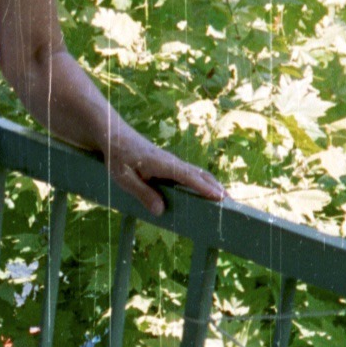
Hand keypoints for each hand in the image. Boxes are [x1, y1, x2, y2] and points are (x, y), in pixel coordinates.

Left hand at [105, 129, 226, 218]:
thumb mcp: (124, 178)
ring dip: (212, 186)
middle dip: (217, 189)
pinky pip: (190, 174)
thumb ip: (142, 194)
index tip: (220, 198)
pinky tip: (205, 193)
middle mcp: (172, 162)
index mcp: (162, 164)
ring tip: (225, 201)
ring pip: (197, 174)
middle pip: (200, 175)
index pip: (188, 177)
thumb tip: (161, 211)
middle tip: (231, 205)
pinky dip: (202, 183)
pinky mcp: (169, 165)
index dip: (204, 189)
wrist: (113, 135)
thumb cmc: (117, 156)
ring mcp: (172, 163)